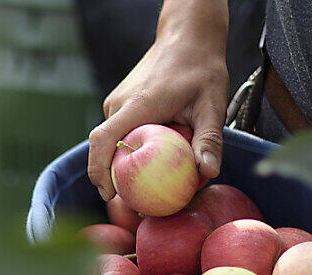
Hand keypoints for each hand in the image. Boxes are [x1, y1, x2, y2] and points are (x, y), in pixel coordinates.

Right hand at [87, 0, 229, 200]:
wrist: (187, 37)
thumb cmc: (201, 68)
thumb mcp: (212, 104)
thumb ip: (209, 139)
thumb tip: (208, 173)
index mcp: (137, 105)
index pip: (103, 140)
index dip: (99, 170)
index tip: (109, 194)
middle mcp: (119, 104)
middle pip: (105, 148)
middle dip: (115, 176)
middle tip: (138, 200)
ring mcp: (116, 102)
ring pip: (113, 141)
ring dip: (126, 161)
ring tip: (150, 179)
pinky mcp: (119, 103)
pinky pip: (119, 132)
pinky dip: (130, 147)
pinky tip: (152, 157)